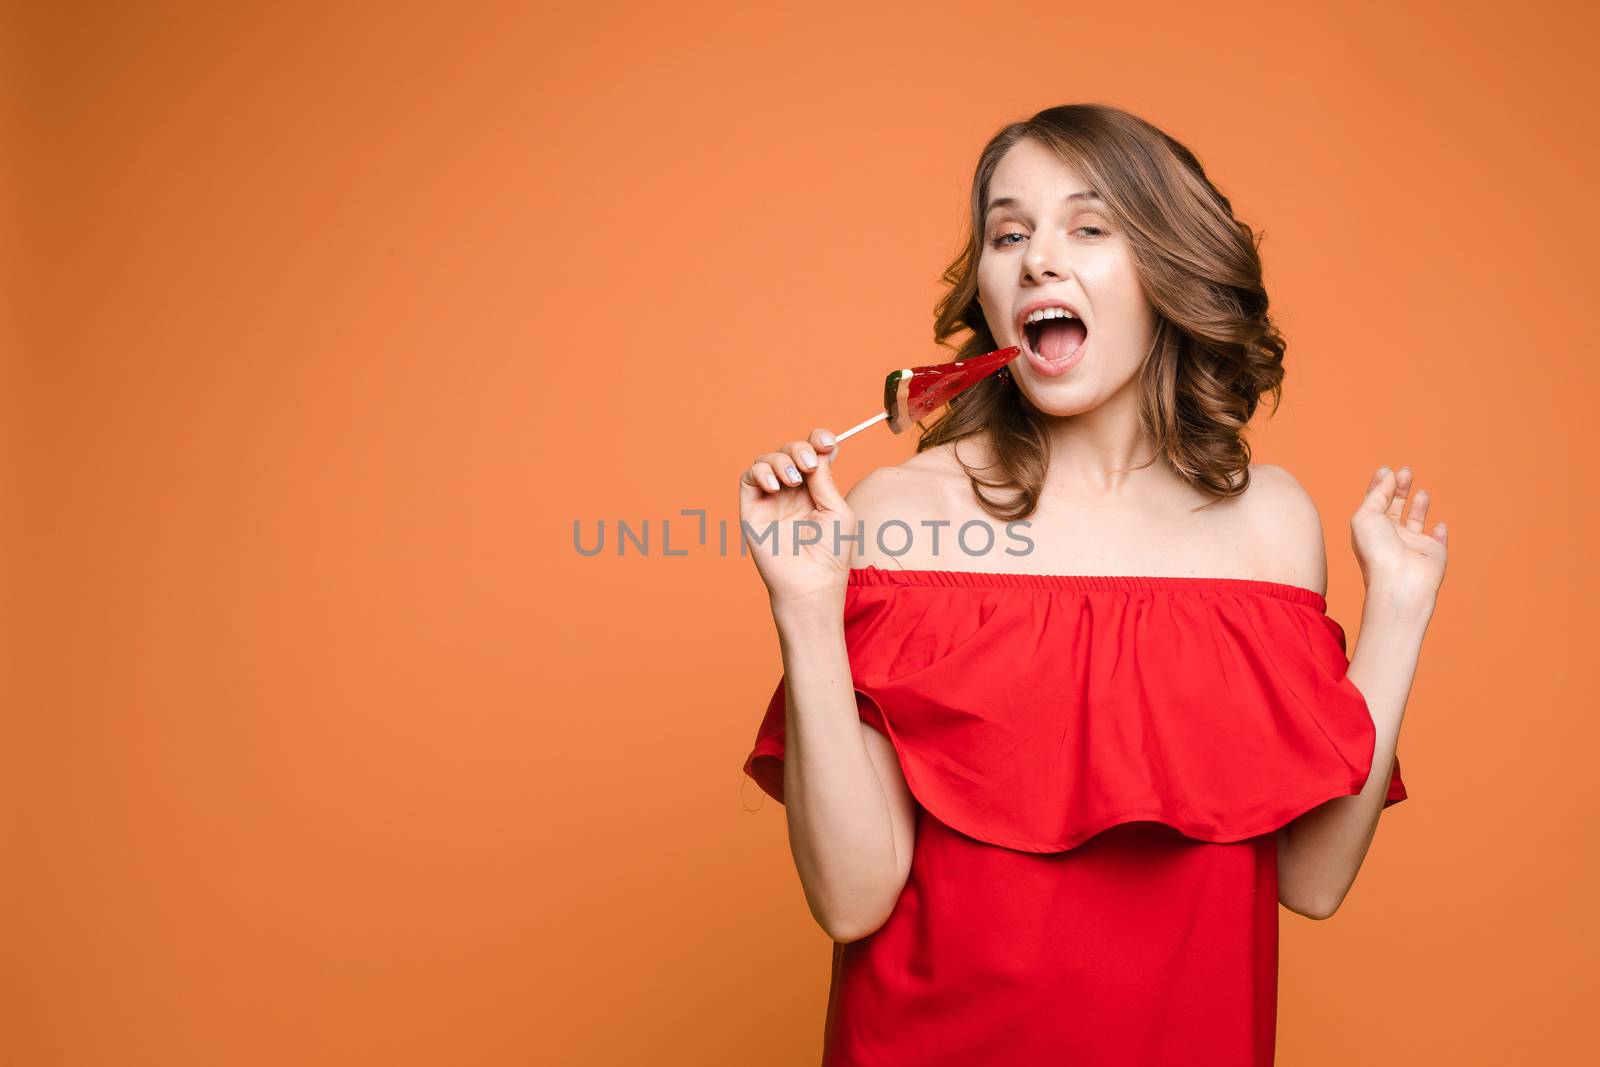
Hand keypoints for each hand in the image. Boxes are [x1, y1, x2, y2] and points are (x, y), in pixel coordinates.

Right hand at [739, 427, 853, 611]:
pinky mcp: (752, 508)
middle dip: (799, 449)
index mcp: (816, 489)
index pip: (813, 452)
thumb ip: (824, 479)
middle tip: (808, 465)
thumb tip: (819, 450)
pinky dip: (761, 472)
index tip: (828, 442)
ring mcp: (771, 498)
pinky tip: (775, 486)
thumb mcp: (836, 510)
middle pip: (790, 451)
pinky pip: (749, 477)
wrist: (810, 585)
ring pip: (768, 460)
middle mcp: (792, 490)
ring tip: (793, 479)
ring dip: (781, 460)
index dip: (818, 440)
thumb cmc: (830, 554)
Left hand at [1351, 465, 1448, 611]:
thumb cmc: (1378, 551)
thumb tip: (1387, 475)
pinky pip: (1438, 542)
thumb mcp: (1366, 516)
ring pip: (1416, 522)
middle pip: (1395, 508)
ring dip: (1419, 507)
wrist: (1399, 583)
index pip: (1375, 502)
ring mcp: (1413, 545)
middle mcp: (1391, 537)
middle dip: (1400, 489)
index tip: (1387, 469)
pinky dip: (1440, 534)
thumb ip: (1377, 494)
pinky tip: (1439, 525)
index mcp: (1371, 529)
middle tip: (1406, 472)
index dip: (1380, 485)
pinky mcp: (1434, 554)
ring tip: (1422, 492)